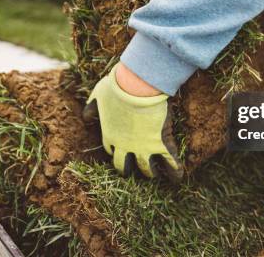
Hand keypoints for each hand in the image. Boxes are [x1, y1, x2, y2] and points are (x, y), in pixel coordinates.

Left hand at [82, 63, 183, 181]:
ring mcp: (143, 147)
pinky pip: (169, 162)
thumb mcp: (98, 96)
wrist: (137, 85)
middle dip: (129, 169)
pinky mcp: (160, 143)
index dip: (117, 151)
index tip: (122, 151)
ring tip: (155, 173)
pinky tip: (177, 177)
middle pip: (124, 166)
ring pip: (146, 168)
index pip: (112, 151)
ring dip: (150, 172)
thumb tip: (86, 118)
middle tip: (134, 170)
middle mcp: (125, 146)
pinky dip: (174, 171)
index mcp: (110, 135)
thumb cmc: (117, 88)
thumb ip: (92, 107)